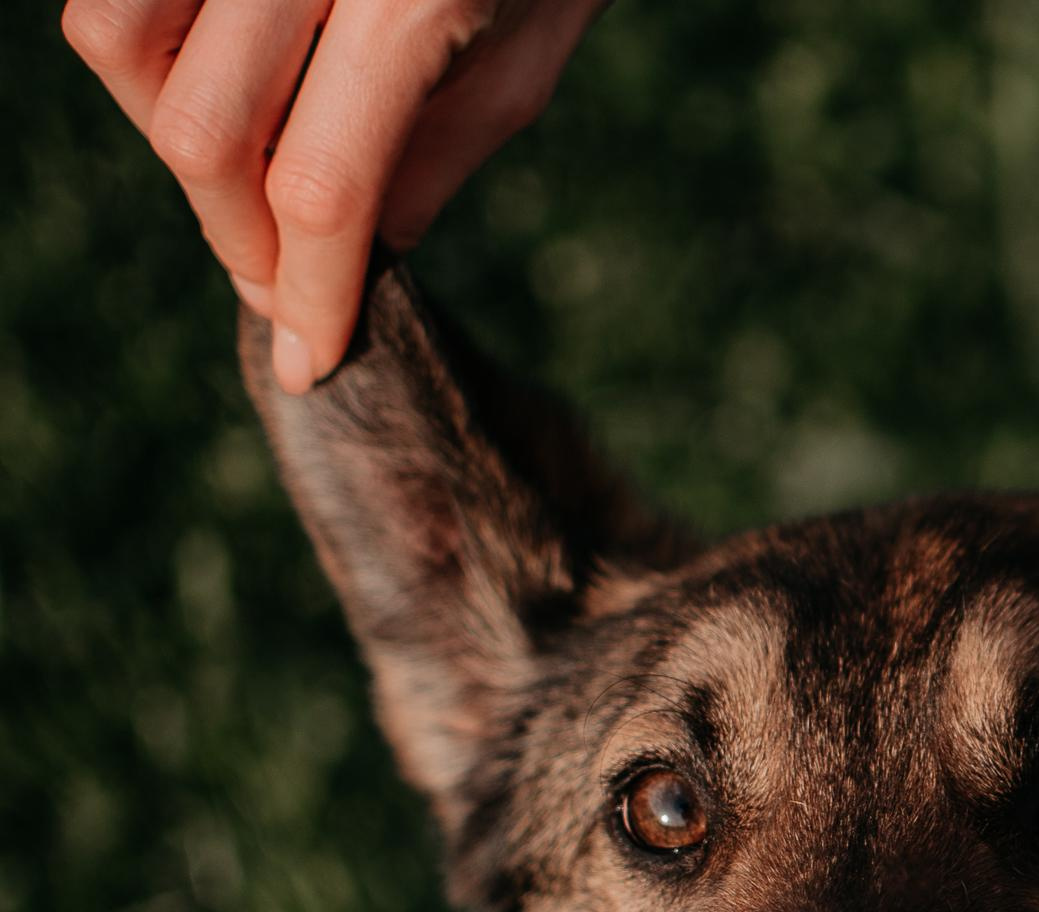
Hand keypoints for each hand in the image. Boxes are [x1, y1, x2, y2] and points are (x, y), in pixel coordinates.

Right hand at [63, 0, 605, 392]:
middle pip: (202, 130)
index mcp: (414, 3)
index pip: (320, 189)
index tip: (308, 357)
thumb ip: (431, 161)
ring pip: (121, 38)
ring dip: (178, 141)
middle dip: (238, 236)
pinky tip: (237, 95)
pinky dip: (160, 56)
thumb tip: (350, 258)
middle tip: (285, 281)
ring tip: (256, 183)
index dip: (306, 293)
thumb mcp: (524, 64)